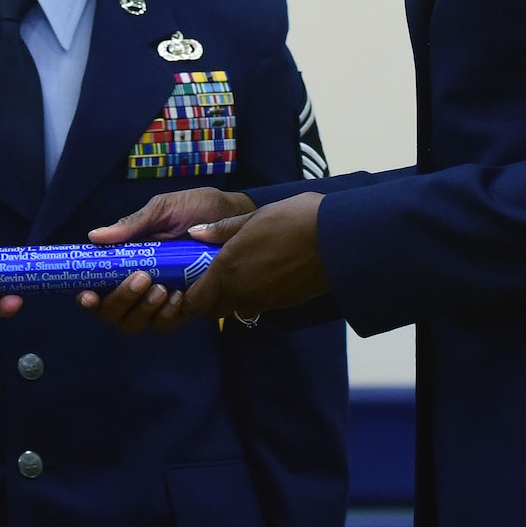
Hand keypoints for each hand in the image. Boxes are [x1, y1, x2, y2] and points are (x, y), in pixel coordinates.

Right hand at [78, 188, 256, 335]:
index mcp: (127, 261)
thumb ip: (133, 225)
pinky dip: (168, 315)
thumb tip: (94, 237)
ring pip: (135, 324)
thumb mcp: (163, 210)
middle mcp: (139, 285)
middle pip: (112, 313)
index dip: (87, 298)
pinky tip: (179, 297)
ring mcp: (161, 298)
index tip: (88, 295)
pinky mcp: (186, 306)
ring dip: (142, 310)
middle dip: (119, 301)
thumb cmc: (197, 210)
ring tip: (162, 287)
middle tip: (140, 278)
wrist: (235, 216)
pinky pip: (167, 324)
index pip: (97, 287)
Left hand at [181, 192, 329, 319]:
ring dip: (232, 298)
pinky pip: (259, 305)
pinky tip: (263, 272)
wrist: (337, 240)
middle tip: (210, 275)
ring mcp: (264, 301)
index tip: (189, 282)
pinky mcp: (283, 303)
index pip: (195, 302)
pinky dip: (254, 295)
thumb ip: (222, 230)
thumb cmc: (293, 220)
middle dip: (208, 298)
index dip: (189, 296)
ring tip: (238, 272)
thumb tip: (196, 232)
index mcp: (227, 270)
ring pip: (237, 309)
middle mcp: (241, 292)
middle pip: (214, 310)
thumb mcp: (254, 216)